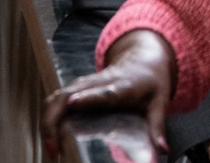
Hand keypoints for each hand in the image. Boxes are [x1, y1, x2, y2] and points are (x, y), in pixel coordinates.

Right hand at [42, 30, 175, 157]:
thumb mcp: (160, 102)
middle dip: (55, 119)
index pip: (103, 91)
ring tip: (50, 150)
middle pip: (70, 95)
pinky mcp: (76, 89)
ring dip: (47, 122)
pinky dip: (47, 118)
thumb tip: (162, 150)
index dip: (88, 97)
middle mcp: (99, 83)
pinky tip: (48, 139)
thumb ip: (158, 126)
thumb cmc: (151, 83)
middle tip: (54, 149)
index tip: (73, 102)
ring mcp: (85, 84)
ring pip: (57, 97)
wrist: (143, 58)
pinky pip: (55, 101)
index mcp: (121, 86)